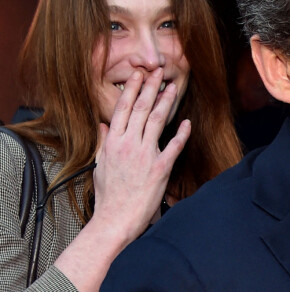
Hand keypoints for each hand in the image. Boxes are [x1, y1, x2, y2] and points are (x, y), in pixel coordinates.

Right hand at [91, 68, 190, 242]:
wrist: (115, 220)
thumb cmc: (108, 196)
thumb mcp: (99, 165)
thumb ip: (103, 142)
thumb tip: (103, 124)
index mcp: (112, 143)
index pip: (122, 109)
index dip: (132, 89)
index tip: (138, 74)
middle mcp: (128, 145)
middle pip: (140, 109)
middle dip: (150, 87)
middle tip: (158, 71)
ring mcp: (145, 155)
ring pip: (156, 121)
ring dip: (166, 102)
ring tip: (173, 87)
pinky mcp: (160, 168)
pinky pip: (174, 146)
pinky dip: (182, 133)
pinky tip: (187, 122)